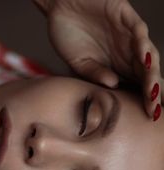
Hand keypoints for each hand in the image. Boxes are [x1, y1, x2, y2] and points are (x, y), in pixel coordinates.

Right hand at [34, 0, 161, 119]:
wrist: (59, 5)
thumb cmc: (67, 34)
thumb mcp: (77, 62)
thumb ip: (94, 73)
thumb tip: (112, 85)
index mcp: (116, 65)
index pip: (135, 85)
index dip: (142, 99)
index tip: (147, 116)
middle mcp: (127, 51)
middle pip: (146, 73)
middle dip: (152, 91)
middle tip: (153, 108)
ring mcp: (128, 34)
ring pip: (148, 54)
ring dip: (151, 72)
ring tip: (151, 89)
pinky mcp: (124, 16)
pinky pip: (139, 30)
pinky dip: (142, 43)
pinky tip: (144, 57)